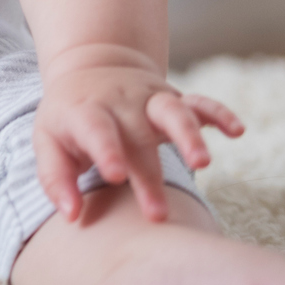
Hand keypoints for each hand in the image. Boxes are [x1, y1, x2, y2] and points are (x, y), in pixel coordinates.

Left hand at [34, 59, 242, 222]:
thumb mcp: (48, 141)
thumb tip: (71, 216)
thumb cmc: (69, 118)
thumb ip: (55, 178)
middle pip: (138, 138)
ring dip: (189, 136)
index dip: (106, 150)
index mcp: (86, 112)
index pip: (96, 129)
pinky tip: (237, 131)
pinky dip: (219, 114)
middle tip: (157, 216)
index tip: (115, 175)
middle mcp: (121, 104)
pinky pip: (201, 103)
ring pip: (174, 112)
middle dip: (149, 176)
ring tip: (203, 163)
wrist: (92, 68)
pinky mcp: (174, 99)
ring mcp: (150, 99)